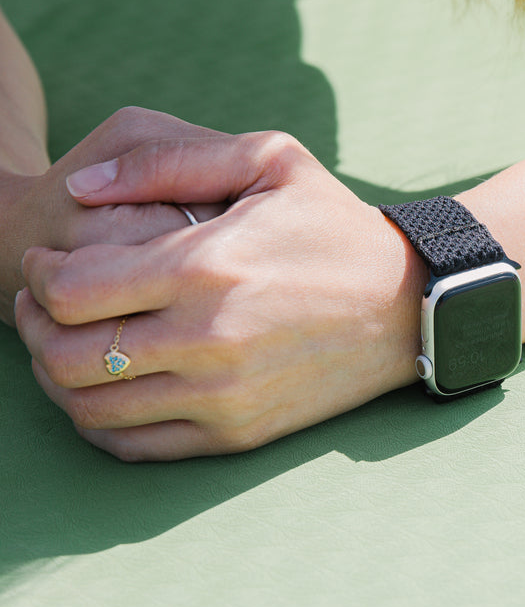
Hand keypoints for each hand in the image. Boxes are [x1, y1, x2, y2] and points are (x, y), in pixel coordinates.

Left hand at [15, 130, 425, 459]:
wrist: (405, 302)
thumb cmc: (334, 224)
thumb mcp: (271, 160)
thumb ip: (172, 161)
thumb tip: (82, 186)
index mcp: (206, 266)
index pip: (70, 290)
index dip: (38, 273)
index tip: (46, 260)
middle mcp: (206, 339)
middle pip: (65, 355)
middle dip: (31, 324)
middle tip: (40, 302)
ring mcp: (220, 395)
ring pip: (89, 407)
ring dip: (54, 376)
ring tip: (64, 342)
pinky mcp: (235, 433)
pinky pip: (132, 446)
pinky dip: (96, 422)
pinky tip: (104, 388)